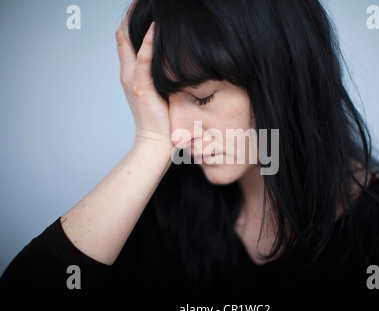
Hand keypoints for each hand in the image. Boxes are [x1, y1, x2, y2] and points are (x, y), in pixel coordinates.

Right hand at [116, 11, 170, 147]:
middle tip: (141, 2)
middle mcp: (127, 74)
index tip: (140, 9)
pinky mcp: (142, 87)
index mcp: (130, 75)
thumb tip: (170, 64)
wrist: (154, 142)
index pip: (125, 42)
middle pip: (123, 37)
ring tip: (149, 7)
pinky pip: (144, 59)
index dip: (130, 23)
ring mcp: (133, 80)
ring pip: (129, 43)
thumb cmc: (159, 120)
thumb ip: (157, 78)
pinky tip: (157, 28)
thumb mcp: (156, 94)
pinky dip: (149, 42)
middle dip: (131, 17)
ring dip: (138, 23)